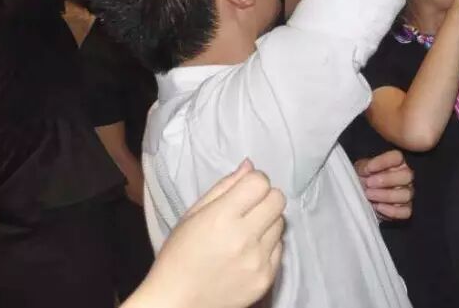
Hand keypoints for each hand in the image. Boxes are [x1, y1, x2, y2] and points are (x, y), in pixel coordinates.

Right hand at [130, 161, 285, 307]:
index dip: (254, 182)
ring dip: (267, 223)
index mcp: (222, 217)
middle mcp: (244, 237)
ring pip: (281, 223)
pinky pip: (280, 249)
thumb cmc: (179, 256)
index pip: (260, 182)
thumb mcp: (192, 215)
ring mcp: (258, 260)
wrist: (177, 302)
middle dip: (265, 199)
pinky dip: (268, 246)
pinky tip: (248, 253)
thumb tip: (250, 165)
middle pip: (278, 199)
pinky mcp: (266, 279)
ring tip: (245, 234)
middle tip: (248, 210)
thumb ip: (224, 187)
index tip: (244, 192)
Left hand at [354, 150, 413, 221]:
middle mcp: (405, 177)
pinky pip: (405, 212)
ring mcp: (407, 193)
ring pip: (406, 194)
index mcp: (396, 163)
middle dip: (387, 180)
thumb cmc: (363, 179)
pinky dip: (391, 211)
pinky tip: (378, 207)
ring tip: (369, 195)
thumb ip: (364, 167)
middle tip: (369, 183)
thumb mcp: (360, 169)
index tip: (368, 168)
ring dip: (386, 196)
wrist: (362, 197)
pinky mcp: (405, 210)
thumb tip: (368, 170)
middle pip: (407, 175)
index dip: (383, 162)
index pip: (397, 157)